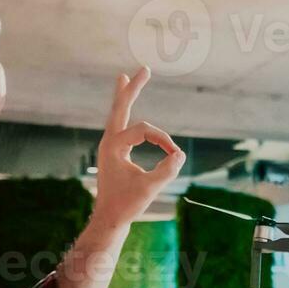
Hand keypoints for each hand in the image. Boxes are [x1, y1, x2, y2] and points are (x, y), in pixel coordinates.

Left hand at [90, 68, 184, 228]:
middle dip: (132, 88)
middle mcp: (109, 142)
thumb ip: (166, 171)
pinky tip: (126, 103)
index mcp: (113, 146)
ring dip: (124, 95)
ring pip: (118, 114)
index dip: (163, 139)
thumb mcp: (149, 188)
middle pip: (120, 107)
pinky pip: (121, 126)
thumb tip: (179, 155)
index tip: (175, 156)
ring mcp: (110, 146)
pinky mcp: (114, 152)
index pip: (144, 130)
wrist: (109, 219)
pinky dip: (125, 112)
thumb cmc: (126, 205)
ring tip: (125, 77)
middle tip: (144, 68)